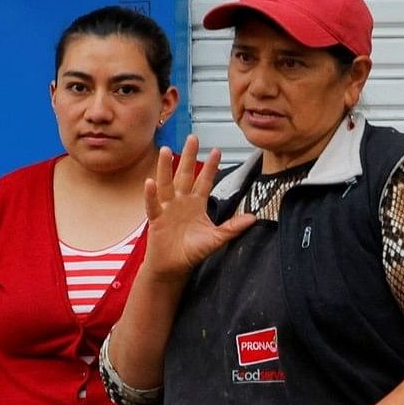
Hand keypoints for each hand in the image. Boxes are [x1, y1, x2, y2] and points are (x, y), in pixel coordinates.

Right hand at [144, 136, 257, 277]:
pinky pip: (152, 205)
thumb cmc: (192, 251)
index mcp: (196, 204)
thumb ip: (232, 228)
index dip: (210, 167)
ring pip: (166, 184)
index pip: (204, 181)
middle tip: (192, 137)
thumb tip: (253, 218)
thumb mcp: (216, 239)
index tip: (217, 151)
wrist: (174, 267)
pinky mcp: (156, 219)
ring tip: (165, 150)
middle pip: (184, 175)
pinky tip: (150, 182)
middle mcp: (181, 202)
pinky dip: (150, 194)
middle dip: (188, 156)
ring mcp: (167, 208)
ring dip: (165, 168)